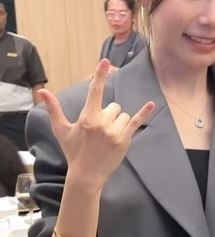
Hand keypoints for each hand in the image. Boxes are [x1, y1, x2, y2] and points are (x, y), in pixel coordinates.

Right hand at [40, 59, 154, 188]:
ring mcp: (115, 132)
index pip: (95, 91)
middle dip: (108, 114)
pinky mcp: (125, 140)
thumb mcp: (61, 130)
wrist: (86, 175)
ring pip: (123, 115)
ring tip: (108, 136)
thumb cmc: (73, 151)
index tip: (104, 61)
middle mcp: (102, 123)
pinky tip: (151, 104)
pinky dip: (144, 113)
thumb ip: (54, 109)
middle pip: (113, 106)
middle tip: (100, 131)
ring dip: (118, 122)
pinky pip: (136, 122)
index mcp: (87, 117)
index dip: (99, 75)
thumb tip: (42, 91)